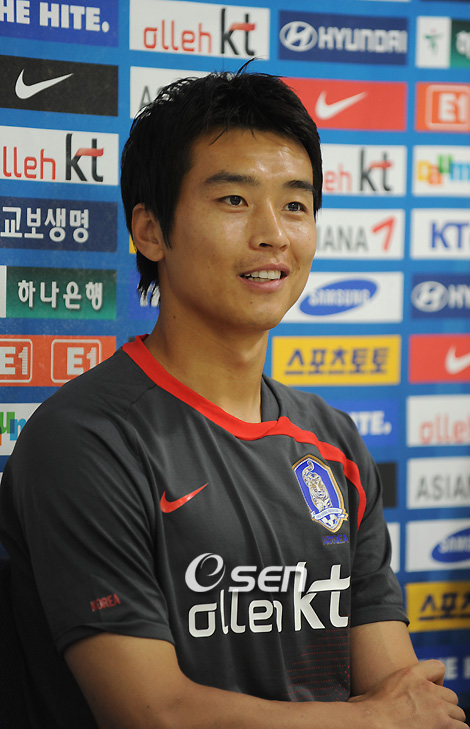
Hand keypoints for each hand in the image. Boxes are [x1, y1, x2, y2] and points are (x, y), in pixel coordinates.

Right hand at [349, 660, 465, 728]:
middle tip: (433, 718)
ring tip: (439, 728)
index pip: (438, 668)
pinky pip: (462, 728)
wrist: (373, 723)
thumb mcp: (371, 691)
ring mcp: (437, 707)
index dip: (437, 682)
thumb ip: (378, 691)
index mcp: (411, 674)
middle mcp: (428, 688)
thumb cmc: (368, 711)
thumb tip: (354, 700)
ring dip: (451, 722)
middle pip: (451, 696)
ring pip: (458, 714)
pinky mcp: (443, 724)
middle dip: (445, 706)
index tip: (431, 694)